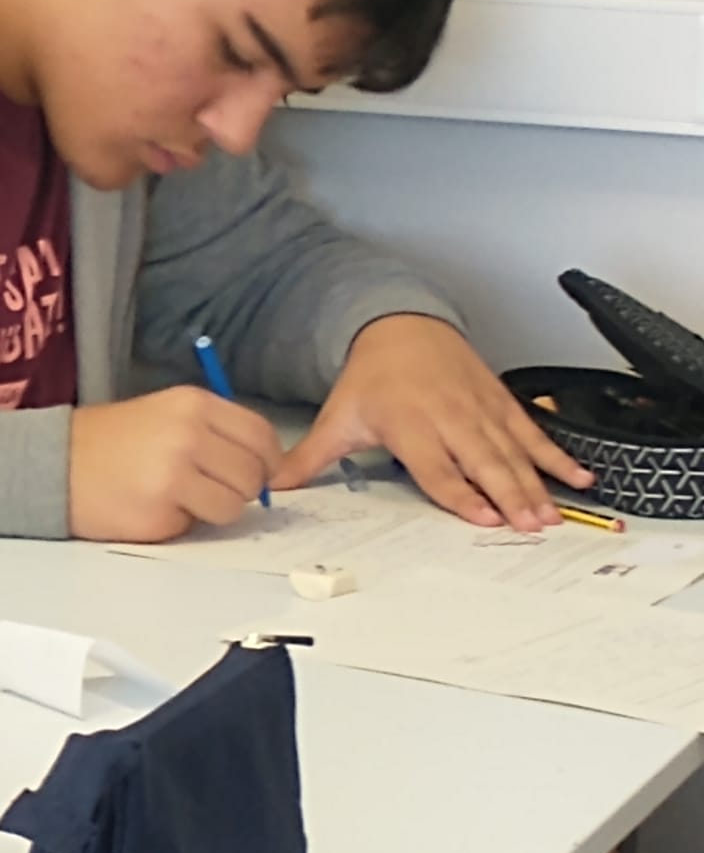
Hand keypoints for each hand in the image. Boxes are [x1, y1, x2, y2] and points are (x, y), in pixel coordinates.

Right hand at [69, 386, 283, 541]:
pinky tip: (149, 507)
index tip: (254, 473)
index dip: (266, 461)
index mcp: (194, 404)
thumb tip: (269, 470)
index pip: (262, 437)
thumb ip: (214, 433)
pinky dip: (179, 523)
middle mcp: (189, 435)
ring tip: (177, 497)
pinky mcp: (158, 513)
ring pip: (233, 507)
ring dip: (213, 510)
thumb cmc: (108, 441)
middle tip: (208, 488)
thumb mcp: (165, 414)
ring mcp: (174, 475)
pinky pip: (195, 527)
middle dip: (240, 489)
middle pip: (254, 475)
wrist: (50, 463)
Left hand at [273, 314, 592, 530]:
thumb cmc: (371, 378)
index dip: (461, 494)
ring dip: (536, 483)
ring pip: (512, 451)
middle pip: (483, 463)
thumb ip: (310, 459)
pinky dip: (557, 455)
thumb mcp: (338, 418)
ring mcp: (479, 410)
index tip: (483, 517)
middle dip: (509, 495)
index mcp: (410, 425)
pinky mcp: (500, 403)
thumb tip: (273, 488)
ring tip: (554, 513)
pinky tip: (579, 476)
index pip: (438, 468)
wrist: (400, 327)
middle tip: (531, 525)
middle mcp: (449, 417)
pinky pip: (533, 433)